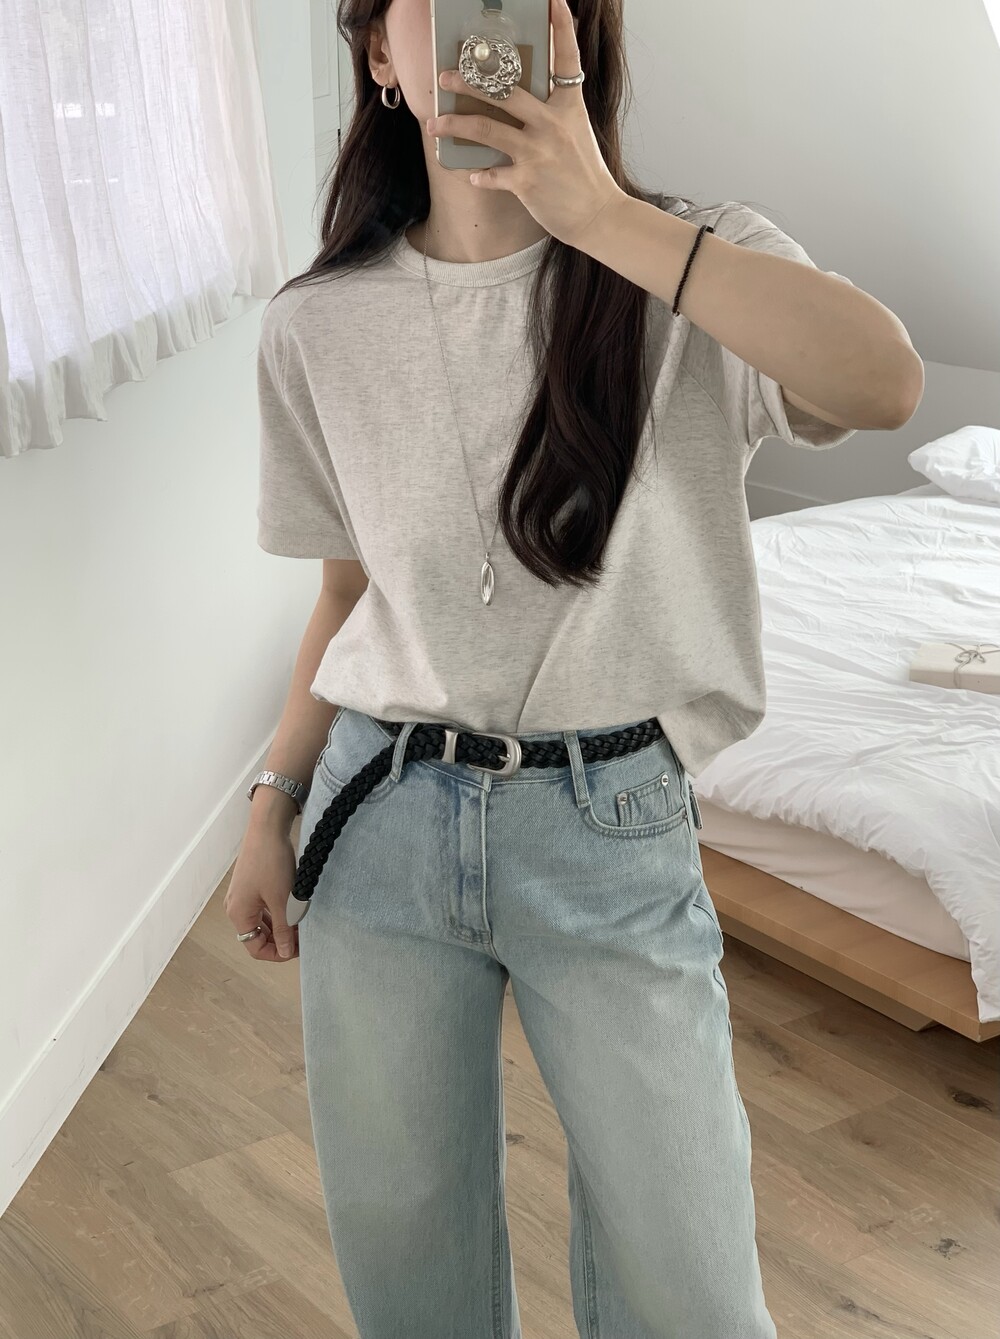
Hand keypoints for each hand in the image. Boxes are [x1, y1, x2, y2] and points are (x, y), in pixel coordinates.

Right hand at [225, 826, 299, 961]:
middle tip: (305, 937)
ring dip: (281, 926)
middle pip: (258, 936)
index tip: (299, 949)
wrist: (267, 828)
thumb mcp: (281, 900)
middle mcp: (236, 907)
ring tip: (302, 924)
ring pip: (262, 921)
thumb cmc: (271, 863)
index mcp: (238, 914)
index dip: (277, 953)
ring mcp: (242, 895)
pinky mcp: (251, 885)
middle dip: (281, 939)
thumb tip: (286, 953)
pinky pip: (263, 907)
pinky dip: (278, 912)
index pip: (255, 948)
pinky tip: (294, 909)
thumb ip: (283, 929)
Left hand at [426, 0, 624, 251]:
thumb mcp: (577, 133)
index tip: (553, 0)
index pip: (567, 59)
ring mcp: (539, 152)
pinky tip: (471, 174)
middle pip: (506, 92)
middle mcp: (552, 124)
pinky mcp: (527, 182)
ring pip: (487, 129)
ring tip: (434, 123)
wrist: (598, 216)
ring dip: (456, 125)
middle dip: (470, 81)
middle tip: (444, 75)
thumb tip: (522, 97)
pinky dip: (480, 175)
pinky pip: (493, 174)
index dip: (561, 27)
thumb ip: (554, 111)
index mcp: (569, 107)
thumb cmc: (585, 174)